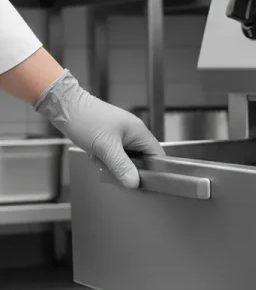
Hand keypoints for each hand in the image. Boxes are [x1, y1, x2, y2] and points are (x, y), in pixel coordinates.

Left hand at [35, 70, 164, 188]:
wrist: (64, 106)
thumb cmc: (85, 119)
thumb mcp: (105, 148)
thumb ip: (122, 167)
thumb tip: (134, 183)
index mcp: (139, 131)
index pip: (156, 155)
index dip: (152, 170)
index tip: (142, 181)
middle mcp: (133, 132)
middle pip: (140, 159)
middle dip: (125, 167)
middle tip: (111, 166)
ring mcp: (121, 134)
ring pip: (124, 158)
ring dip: (112, 163)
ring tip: (98, 157)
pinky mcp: (109, 136)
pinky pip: (113, 154)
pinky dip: (104, 158)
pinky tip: (94, 154)